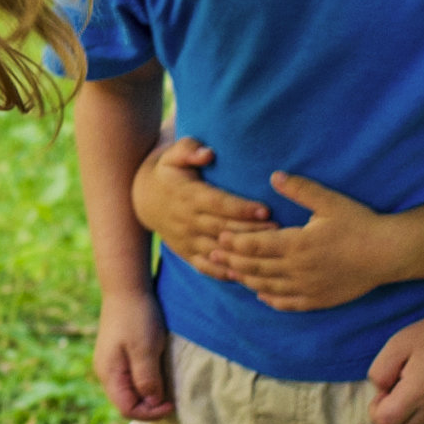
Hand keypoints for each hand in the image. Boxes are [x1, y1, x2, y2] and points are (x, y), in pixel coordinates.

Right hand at [94, 285, 174, 420]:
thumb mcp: (146, 350)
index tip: (172, 403)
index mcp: (109, 374)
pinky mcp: (117, 355)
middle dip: (150, 405)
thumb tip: (153, 403)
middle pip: (127, 403)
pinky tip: (158, 372)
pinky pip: (131, 378)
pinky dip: (145, 381)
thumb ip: (148, 379)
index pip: (127, 409)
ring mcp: (110, 363)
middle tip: (172, 397)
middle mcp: (106, 372)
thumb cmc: (137, 317)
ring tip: (166, 385)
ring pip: (129, 391)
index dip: (150, 413)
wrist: (126, 288)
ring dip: (149, 393)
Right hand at [128, 135, 273, 284]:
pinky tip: (246, 275)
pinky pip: (206, 267)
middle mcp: (187, 220)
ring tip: (269, 254)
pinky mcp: (186, 253)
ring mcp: (187, 239)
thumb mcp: (173, 155)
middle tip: (279, 231)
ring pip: (218, 250)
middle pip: (223, 228)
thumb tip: (207, 153)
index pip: (218, 203)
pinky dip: (225, 273)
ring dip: (243, 254)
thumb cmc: (169, 171)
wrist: (144, 199)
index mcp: (188, 195)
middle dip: (251, 231)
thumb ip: (189, 149)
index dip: (241, 208)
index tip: (266, 209)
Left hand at [366, 311, 423, 423]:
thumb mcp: (397, 344)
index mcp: (418, 392)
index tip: (386, 392)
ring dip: (412, 421)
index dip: (377, 408)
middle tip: (404, 388)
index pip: (385, 421)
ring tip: (420, 395)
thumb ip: (379, 372)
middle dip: (394, 413)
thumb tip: (381, 395)